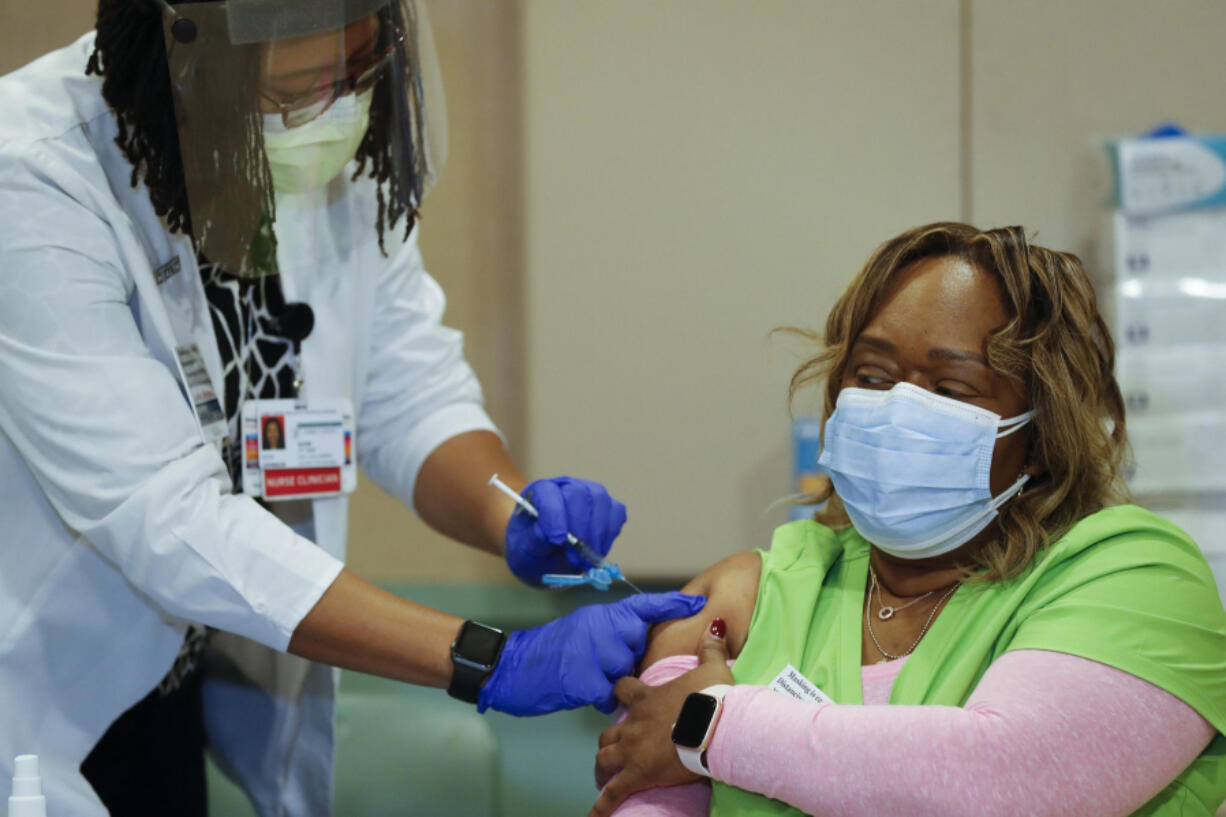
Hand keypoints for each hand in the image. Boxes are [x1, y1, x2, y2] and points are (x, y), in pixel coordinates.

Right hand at [477, 592, 705, 715]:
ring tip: (585, 674)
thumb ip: (611, 633)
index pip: (643, 606)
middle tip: (598, 660)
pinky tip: (578, 689)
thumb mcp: (582, 631)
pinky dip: (595, 697)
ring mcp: (590, 652)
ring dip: (609, 679)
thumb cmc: (549, 651)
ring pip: (622, 671)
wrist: (511, 666)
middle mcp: (598, 627)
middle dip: (624, 656)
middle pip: (635, 643)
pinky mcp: (582, 679)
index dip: (673, 604)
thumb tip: (635, 643)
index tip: (698, 603)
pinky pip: (605, 695)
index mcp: (600, 615)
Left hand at [505, 476, 627, 585]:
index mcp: (540, 492)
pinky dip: (610, 533)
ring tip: (587, 559)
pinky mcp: (607, 506)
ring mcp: (589, 493)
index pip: (548, 493)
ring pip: (601, 501)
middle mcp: (566, 486)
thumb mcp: (523, 549)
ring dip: (597, 533)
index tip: (557, 540)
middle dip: (579, 527)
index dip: (554, 515)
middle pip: (578, 494)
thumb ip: (534, 540)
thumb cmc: (531, 548)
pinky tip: (598, 550)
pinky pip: (616, 512)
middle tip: (575, 558)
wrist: (544, 553)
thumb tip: (550, 535)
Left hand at [589, 618, 734, 816]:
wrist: (714, 726)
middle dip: (608, 739)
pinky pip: (613, 792)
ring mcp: (632, 749)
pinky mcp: (637, 774)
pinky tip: (594, 815)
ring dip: (603, 765)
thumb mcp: (713, 669)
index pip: (622, 690)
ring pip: (604, 756)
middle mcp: (634, 723)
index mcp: (647, 699)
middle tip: (613, 749)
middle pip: (608, 730)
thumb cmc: (712, 699)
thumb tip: (716, 627)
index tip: (620, 696)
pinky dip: (602, 804)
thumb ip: (710, 649)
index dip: (620, 692)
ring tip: (602, 776)